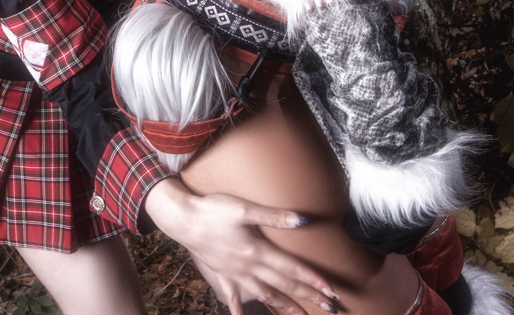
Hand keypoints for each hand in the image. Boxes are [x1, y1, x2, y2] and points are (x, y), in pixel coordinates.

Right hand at [144, 178, 339, 314]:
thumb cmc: (213, 210)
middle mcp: (249, 267)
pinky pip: (233, 296)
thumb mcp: (244, 208)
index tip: (331, 291)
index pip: (292, 269)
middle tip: (330, 307)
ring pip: (265, 295)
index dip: (313, 279)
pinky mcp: (222, 274)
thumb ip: (274, 216)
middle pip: (284, 285)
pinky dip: (238, 310)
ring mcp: (235, 274)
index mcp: (258, 251)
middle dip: (308, 297)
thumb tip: (302, 220)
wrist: (182, 219)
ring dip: (285, 306)